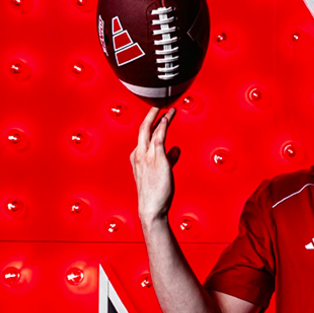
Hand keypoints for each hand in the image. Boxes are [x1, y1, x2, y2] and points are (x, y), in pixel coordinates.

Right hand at [130, 106, 180, 226]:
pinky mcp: (156, 159)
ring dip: (161, 117)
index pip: (143, 137)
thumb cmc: (157, 194)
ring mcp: (146, 156)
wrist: (152, 208)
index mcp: (137, 158)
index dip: (151, 125)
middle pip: (143, 129)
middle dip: (151, 115)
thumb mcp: (162, 172)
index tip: (159, 116)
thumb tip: (176, 149)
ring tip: (170, 108)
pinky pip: (159, 137)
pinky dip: (163, 125)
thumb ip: (169, 158)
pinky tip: (168, 117)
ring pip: (151, 130)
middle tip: (158, 104)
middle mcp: (139, 154)